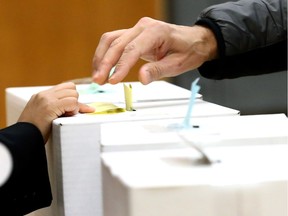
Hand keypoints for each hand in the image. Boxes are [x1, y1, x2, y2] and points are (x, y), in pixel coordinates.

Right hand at [18, 82, 94, 141]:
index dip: (71, 96)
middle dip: (75, 100)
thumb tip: (77, 108)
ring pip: (74, 94)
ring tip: (67, 116)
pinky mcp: (50, 106)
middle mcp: (44, 95)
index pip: (64, 87)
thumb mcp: (43, 116)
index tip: (71, 109)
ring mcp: (46, 99)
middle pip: (71, 87)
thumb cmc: (34, 132)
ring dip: (75, 106)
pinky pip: (72, 102)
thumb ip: (55, 108)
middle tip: (69, 113)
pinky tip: (66, 117)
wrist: (22, 139)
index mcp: (41, 96)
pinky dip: (74, 110)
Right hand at [92, 17, 216, 84]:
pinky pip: (114, 41)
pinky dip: (106, 54)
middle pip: (116, 43)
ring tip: (97, 76)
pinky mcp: (133, 35)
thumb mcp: (177, 64)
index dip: (120, 66)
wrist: (194, 41)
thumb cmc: (188, 50)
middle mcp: (143, 27)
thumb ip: (158, 70)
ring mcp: (137, 29)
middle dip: (105, 63)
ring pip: (111, 40)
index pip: (132, 49)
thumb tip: (141, 79)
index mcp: (156, 32)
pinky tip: (103, 67)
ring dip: (101, 58)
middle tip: (98, 80)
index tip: (112, 80)